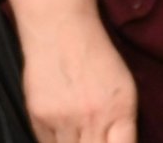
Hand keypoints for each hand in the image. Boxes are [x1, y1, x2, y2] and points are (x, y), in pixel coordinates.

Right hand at [8, 0, 137, 142]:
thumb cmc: (96, 56)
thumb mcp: (123, 87)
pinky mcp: (39, 119)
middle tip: (94, 137)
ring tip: (78, 131)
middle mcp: (93, 118)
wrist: (62, 30)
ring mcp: (64, 120)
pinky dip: (55, 142)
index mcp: (120, 110)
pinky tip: (62, 131)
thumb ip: (122, 123)